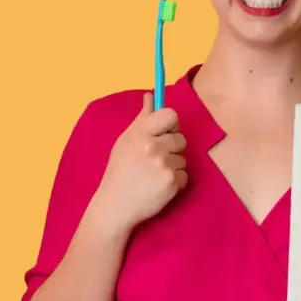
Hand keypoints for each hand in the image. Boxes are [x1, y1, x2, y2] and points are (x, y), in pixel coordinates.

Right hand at [91, 91, 187, 233]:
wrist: (116, 205)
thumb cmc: (120, 170)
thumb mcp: (125, 141)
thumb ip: (142, 118)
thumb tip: (151, 95)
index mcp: (141, 133)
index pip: (171, 115)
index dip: (170, 124)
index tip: (164, 132)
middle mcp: (153, 147)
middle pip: (181, 138)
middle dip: (171, 148)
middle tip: (154, 159)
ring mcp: (164, 166)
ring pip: (183, 158)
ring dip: (173, 165)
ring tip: (154, 174)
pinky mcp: (172, 183)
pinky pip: (184, 175)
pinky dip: (175, 181)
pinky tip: (159, 185)